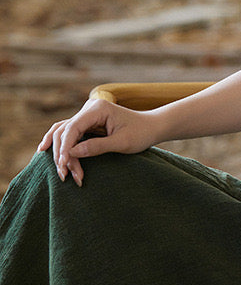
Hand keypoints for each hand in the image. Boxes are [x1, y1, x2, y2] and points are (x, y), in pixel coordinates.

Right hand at [37, 99, 159, 184]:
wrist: (151, 127)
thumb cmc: (141, 134)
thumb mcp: (122, 143)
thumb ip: (97, 147)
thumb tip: (72, 153)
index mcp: (98, 109)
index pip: (73, 127)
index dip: (66, 146)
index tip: (64, 164)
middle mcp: (88, 109)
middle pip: (65, 131)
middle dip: (63, 154)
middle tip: (66, 175)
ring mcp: (86, 115)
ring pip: (63, 132)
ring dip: (60, 152)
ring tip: (62, 172)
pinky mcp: (87, 124)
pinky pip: (68, 133)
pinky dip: (59, 144)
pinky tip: (44, 150)